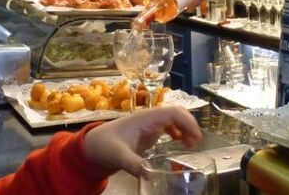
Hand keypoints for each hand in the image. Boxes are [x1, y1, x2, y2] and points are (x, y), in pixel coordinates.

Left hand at [82, 106, 201, 176]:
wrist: (92, 145)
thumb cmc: (104, 145)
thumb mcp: (118, 156)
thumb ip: (134, 164)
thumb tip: (150, 175)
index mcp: (146, 118)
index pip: (173, 112)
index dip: (188, 122)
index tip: (196, 138)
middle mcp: (150, 118)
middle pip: (177, 114)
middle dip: (190, 125)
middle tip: (196, 143)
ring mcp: (150, 124)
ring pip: (175, 119)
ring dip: (186, 128)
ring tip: (191, 144)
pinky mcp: (148, 131)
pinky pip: (169, 126)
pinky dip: (178, 132)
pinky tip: (180, 142)